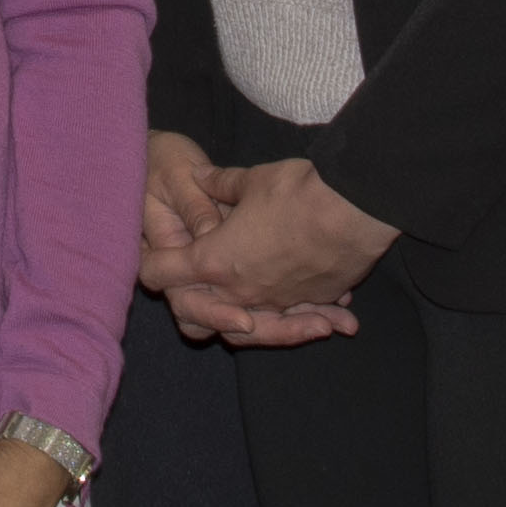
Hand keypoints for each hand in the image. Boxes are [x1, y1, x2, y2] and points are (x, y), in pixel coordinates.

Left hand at [144, 133, 356, 346]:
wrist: (355, 211)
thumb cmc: (296, 192)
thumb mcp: (252, 180)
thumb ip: (221, 183)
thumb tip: (200, 175)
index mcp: (214, 261)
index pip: (162, 274)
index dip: (151, 264)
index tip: (150, 257)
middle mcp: (240, 292)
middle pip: (196, 315)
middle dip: (189, 305)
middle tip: (189, 292)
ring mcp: (275, 303)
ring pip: (246, 330)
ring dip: (239, 323)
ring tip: (247, 319)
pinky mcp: (308, 303)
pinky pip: (291, 318)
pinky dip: (292, 318)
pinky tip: (298, 308)